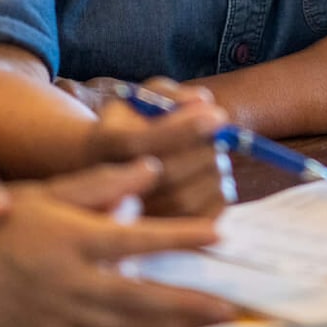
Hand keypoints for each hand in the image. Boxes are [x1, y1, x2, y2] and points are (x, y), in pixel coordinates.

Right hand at [0, 158, 239, 326]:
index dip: (180, 237)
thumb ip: (102, 183)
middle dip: (188, 304)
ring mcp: (60, 319)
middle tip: (230, 305)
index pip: (137, 239)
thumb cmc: (5, 227)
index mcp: (73, 240)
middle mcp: (71, 283)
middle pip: (139, 297)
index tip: (219, 234)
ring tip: (211, 325)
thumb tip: (152, 168)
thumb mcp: (49, 194)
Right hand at [63, 77, 234, 216]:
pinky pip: (197, 219)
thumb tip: (202, 102)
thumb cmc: (132, 124)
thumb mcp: (142, 98)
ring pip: (185, 198)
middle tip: (221, 134)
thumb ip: (169, 95)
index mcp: (107, 142)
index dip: (183, 129)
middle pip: (166, 173)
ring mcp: (134, 214)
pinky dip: (218, 194)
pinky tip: (213, 177)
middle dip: (205, 150)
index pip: (141, 141)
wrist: (105, 164)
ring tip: (213, 155)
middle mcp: (113, 183)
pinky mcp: (158, 231)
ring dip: (213, 171)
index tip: (218, 116)